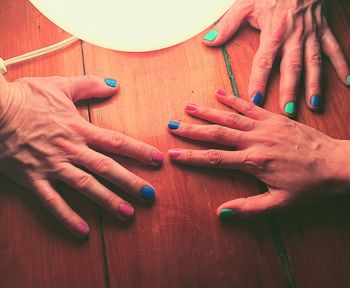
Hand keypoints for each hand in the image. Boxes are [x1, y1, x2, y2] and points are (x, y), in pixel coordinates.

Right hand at [0, 75, 162, 236]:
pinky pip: (52, 201)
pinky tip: (83, 231)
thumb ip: (89, 85)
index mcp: (79, 129)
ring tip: (127, 214)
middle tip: (149, 195)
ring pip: (85, 186)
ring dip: (107, 201)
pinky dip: (67, 216)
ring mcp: (52, 166)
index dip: (138, 151)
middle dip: (130, 182)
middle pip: (106, 168)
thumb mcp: (60, 86)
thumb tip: (113, 84)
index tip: (156, 160)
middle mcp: (71, 150)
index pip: (116, 142)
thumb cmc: (26, 97)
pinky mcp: (34, 178)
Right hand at [167, 89, 349, 218]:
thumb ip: (249, 209)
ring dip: (207, 111)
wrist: (337, 164)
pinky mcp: (275, 118)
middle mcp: (256, 140)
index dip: (192, 157)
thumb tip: (221, 213)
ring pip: (230, 116)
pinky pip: (250, 106)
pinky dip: (233, 99)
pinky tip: (219, 93)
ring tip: (188, 106)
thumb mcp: (280, 203)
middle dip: (192, 130)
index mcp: (255, 162)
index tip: (174, 154)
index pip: (215, 158)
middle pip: (217, 133)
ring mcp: (265, 126)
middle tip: (172, 125)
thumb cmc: (309, 186)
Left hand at [203, 0, 349, 116]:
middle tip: (288, 111)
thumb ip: (227, 25)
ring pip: (314, 63)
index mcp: (273, 32)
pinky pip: (334, 48)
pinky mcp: (322, 30)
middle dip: (290, 90)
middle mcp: (294, 36)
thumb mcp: (245, 5)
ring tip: (314, 104)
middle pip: (291, 67)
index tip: (255, 99)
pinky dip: (342, 64)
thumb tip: (209, 41)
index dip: (259, 80)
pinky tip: (347, 81)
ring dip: (314, 85)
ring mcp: (311, 34)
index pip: (264, 61)